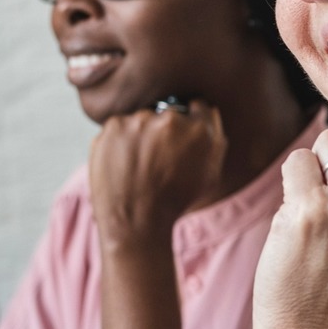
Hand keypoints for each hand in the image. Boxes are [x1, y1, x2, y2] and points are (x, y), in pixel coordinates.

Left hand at [89, 99, 227, 250]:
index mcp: (200, 129)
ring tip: (138, 165)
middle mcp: (171, 119)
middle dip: (164, 131)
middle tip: (157, 158)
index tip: (180, 137)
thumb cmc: (174, 202)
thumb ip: (214, 141)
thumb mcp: (209, 176)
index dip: (190, 121)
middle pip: (168, 113)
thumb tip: (207, 113)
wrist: (135, 222)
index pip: (197, 106)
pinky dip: (119, 141)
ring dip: (140, 135)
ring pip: (141, 120)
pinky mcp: (113, 126)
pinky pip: (119, 127)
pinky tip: (123, 164)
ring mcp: (139, 121)